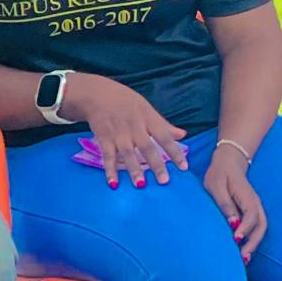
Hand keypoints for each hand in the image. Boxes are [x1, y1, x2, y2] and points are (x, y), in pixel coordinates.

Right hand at [72, 75, 189, 186]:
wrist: (98, 95)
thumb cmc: (126, 102)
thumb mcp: (147, 109)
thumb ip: (164, 124)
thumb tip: (183, 135)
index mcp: (148, 118)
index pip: (165, 136)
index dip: (175, 152)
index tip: (184, 167)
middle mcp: (135, 127)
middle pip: (147, 147)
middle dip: (156, 165)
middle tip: (164, 181)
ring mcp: (119, 134)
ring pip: (128, 154)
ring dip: (134, 170)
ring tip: (141, 185)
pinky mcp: (104, 138)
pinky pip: (108, 156)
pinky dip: (110, 170)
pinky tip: (113, 183)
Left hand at [204, 142, 267, 260]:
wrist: (229, 161)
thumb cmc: (220, 174)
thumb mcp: (217, 186)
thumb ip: (225, 204)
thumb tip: (233, 223)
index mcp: (247, 196)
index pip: (251, 215)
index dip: (245, 228)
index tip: (236, 239)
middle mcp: (255, 203)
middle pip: (261, 225)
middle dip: (253, 242)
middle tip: (243, 258)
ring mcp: (255, 207)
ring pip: (261, 228)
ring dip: (254, 243)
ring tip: (244, 259)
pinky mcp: (251, 211)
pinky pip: (256, 227)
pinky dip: (252, 239)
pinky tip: (243, 250)